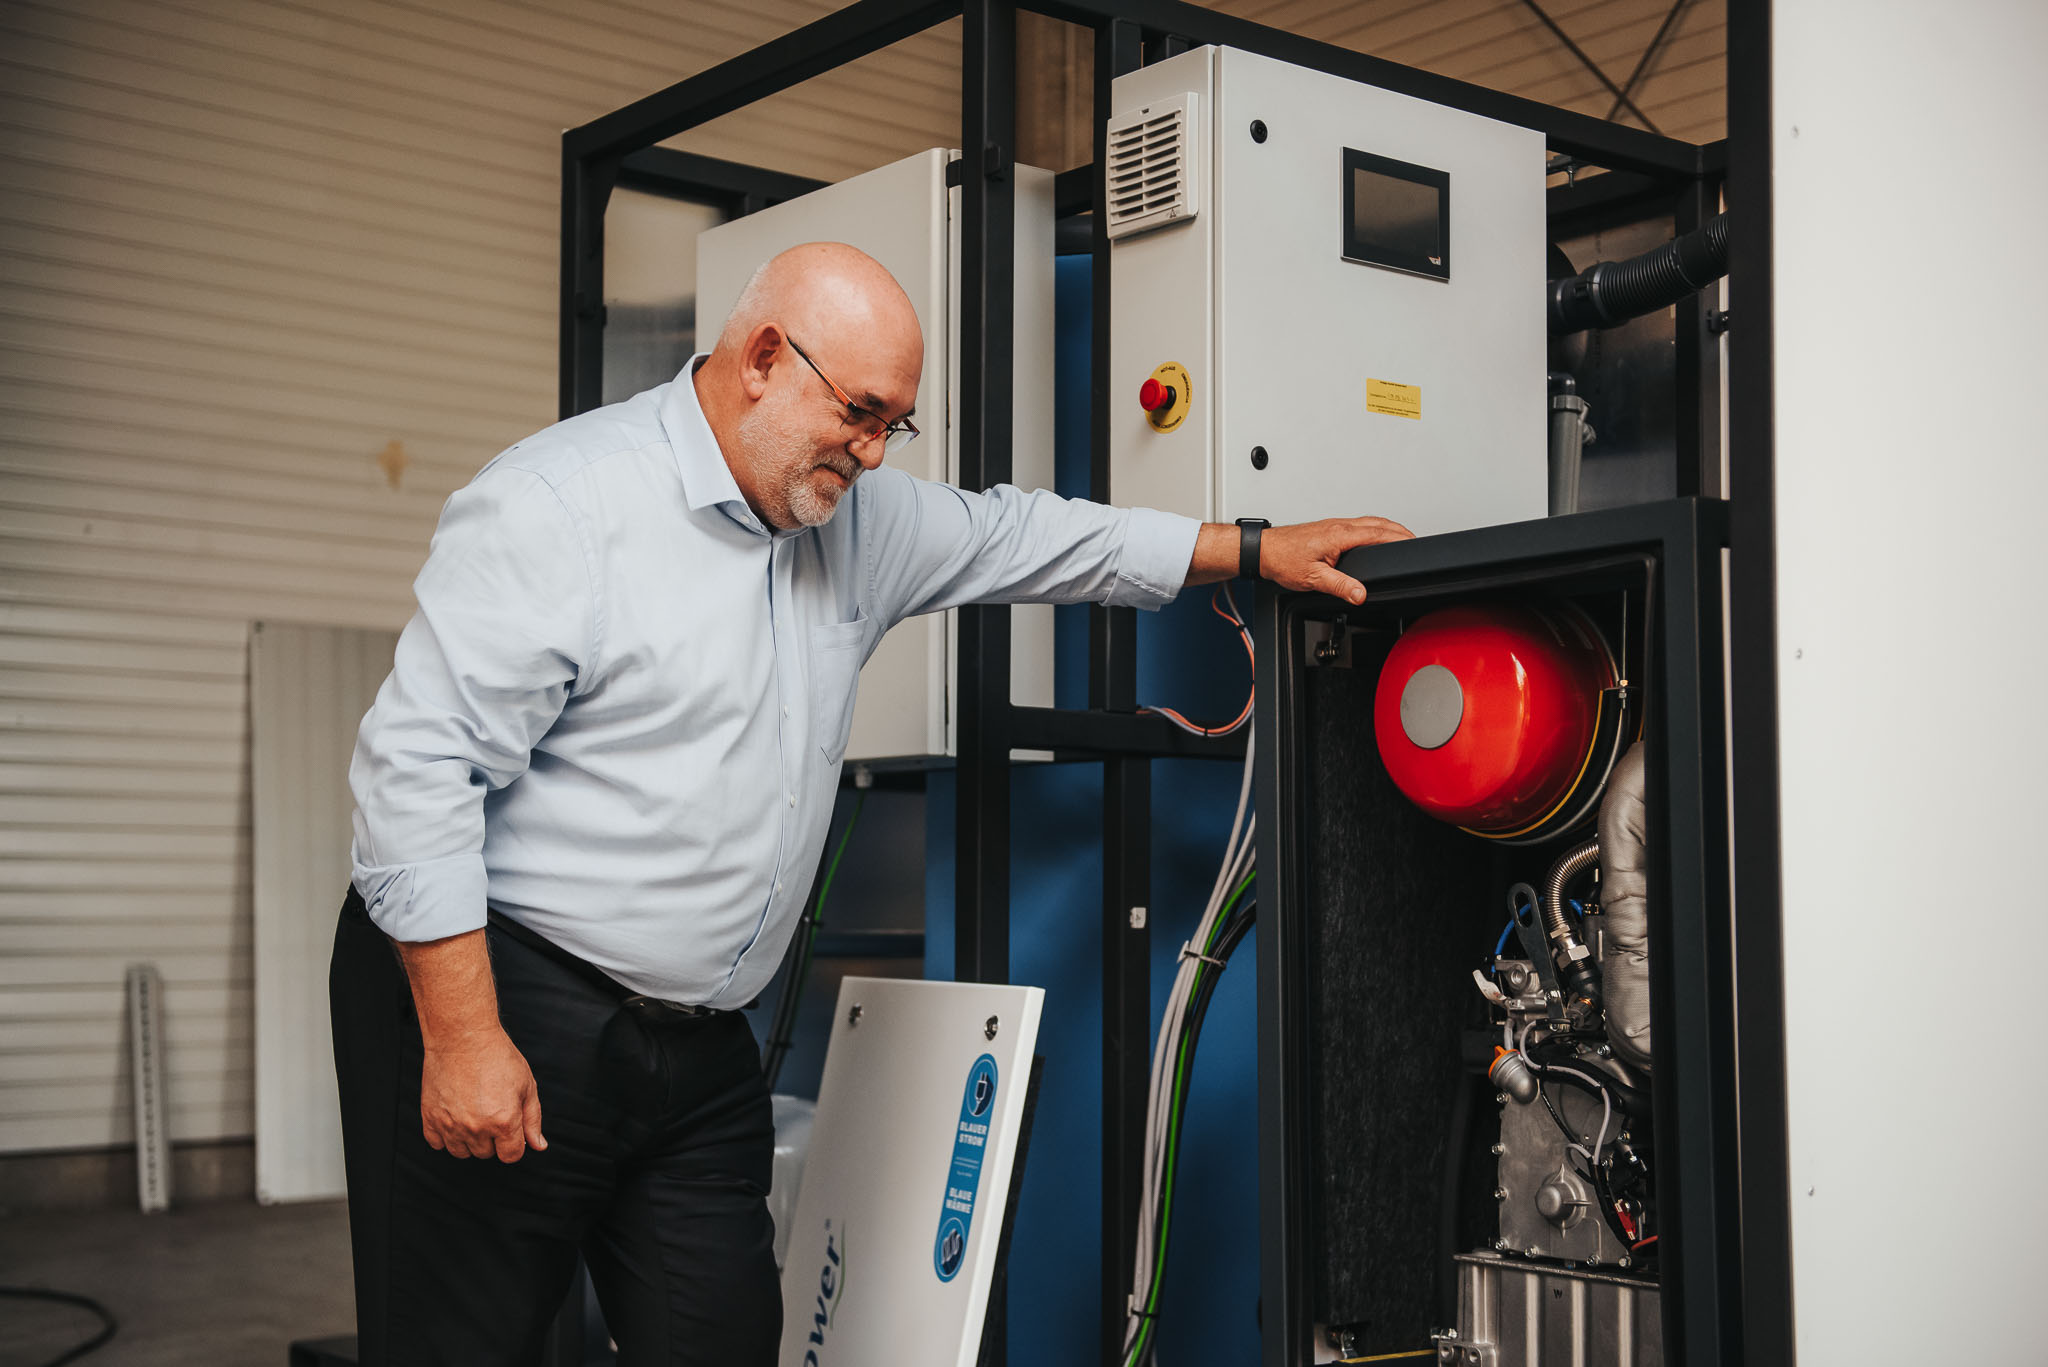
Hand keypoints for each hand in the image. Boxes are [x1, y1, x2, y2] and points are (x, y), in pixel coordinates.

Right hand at [419, 1027, 547, 1161]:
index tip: (510, 1128)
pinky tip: (454, 1115)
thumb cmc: (496, 1056)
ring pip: (462, 1152)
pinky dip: (445, 1135)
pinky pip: (437, 1143)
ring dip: (469, 1139)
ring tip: (473, 1111)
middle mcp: (476, 1128)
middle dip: (492, 1137)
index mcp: (504, 1121)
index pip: (511, 1156)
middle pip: (487, 1154)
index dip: (513, 1143)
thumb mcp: (526, 1085)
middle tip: (490, 1109)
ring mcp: (450, 1125)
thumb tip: (538, 1145)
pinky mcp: (430, 1118)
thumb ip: (533, 1120)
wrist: (463, 1036)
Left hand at [1255, 516, 1414, 603]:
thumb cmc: (1283, 559)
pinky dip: (1374, 529)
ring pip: (1369, 522)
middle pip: (1379, 523)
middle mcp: (1339, 526)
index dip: (1400, 538)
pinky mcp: (1329, 528)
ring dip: (1388, 528)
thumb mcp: (1313, 578)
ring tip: (1402, 538)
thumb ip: (1340, 586)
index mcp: (1340, 535)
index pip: (1379, 533)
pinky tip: (1374, 538)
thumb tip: (1361, 594)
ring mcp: (1334, 525)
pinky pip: (1359, 525)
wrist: (1263, 550)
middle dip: (1400, 531)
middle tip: (1416, 541)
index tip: (1416, 543)